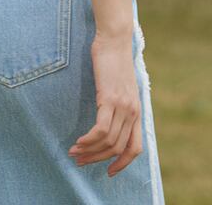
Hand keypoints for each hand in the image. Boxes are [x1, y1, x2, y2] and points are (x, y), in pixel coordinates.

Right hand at [68, 31, 141, 176]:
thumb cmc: (113, 59)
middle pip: (117, 148)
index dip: (122, 164)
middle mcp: (132, 112)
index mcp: (136, 111)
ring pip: (108, 142)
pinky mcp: (110, 98)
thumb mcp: (121, 86)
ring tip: (74, 151)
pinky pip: (100, 129)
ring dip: (89, 151)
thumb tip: (109, 118)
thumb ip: (119, 104)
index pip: (134, 148)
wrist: (114, 38)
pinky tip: (79, 140)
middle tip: (80, 161)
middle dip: (97, 159)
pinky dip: (89, 140)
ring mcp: (123, 106)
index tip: (108, 172)